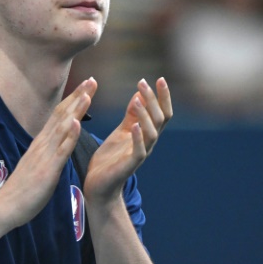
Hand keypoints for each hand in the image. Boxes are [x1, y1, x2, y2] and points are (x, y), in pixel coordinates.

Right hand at [0, 78, 96, 226]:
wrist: (8, 204)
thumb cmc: (23, 188)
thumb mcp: (36, 163)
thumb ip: (46, 150)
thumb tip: (55, 141)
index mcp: (42, 142)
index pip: (59, 115)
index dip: (73, 99)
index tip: (86, 86)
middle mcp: (43, 143)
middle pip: (62, 114)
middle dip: (78, 96)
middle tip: (92, 80)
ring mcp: (45, 154)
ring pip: (63, 127)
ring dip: (76, 109)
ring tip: (88, 93)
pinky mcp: (48, 168)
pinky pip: (61, 150)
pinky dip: (70, 135)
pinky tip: (77, 123)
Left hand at [84, 77, 172, 204]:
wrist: (99, 184)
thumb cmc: (111, 158)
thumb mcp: (121, 131)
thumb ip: (132, 115)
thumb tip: (140, 94)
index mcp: (146, 134)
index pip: (162, 112)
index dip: (163, 96)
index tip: (160, 78)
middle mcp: (148, 143)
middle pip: (160, 119)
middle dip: (153, 99)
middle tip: (143, 82)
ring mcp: (140, 154)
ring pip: (152, 133)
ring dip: (145, 115)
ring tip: (137, 99)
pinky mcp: (129, 165)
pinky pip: (139, 151)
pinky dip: (138, 138)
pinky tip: (135, 126)